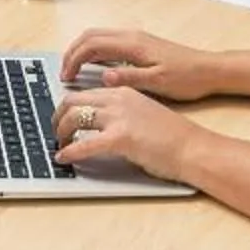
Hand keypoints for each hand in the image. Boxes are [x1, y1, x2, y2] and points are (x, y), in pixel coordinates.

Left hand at [53, 85, 201, 182]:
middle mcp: (119, 99)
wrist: (193, 148)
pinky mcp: (121, 137)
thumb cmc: (173, 137)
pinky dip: (70, 152)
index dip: (68, 107)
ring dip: (60, 133)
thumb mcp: (143, 115)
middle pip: (72, 101)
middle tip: (55, 132)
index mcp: (124, 91)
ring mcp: (119, 117)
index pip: (85, 93)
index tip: (62, 118)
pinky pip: (84, 144)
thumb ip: (121, 114)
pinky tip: (64, 158)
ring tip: (59, 145)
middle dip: (57, 117)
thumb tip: (100, 125)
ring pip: (73, 118)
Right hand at [60, 26, 222, 101]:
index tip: (66, 78)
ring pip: (98, 37)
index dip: (74, 60)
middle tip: (63, 74)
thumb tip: (103, 77)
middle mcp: (131, 36)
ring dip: (81, 51)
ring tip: (73, 72)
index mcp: (132, 44)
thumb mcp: (158, 82)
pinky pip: (108, 42)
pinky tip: (93, 68)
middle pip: (90, 35)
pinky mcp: (140, 44)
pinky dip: (93, 51)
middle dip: (71, 52)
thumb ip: (129, 78)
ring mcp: (135, 38)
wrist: (210, 70)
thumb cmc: (186, 78)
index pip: (91, 45)